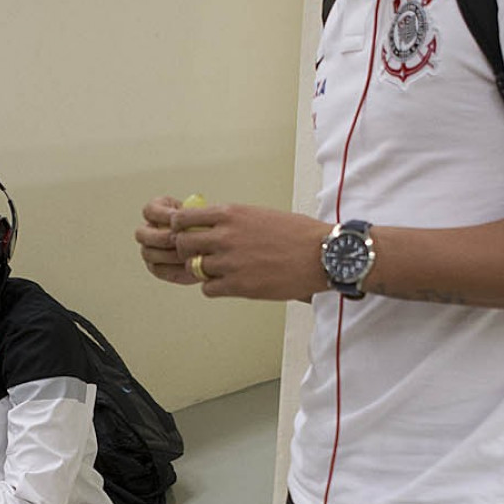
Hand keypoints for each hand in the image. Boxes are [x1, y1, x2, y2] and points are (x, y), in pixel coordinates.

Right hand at [135, 197, 200, 285]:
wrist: (213, 248)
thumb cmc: (208, 227)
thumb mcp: (202, 217)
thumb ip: (192, 215)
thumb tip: (185, 214)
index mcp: (157, 213)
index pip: (149, 211)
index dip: (160, 214)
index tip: (176, 217)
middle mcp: (149, 231)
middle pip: (141, 234)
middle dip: (160, 237)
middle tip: (178, 239)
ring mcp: (150, 250)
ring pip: (148, 253)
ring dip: (167, 254)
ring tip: (186, 254)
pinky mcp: (157, 268)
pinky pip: (158, 269)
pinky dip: (172, 268)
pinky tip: (187, 266)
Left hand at [168, 202, 326, 302]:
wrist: (322, 255)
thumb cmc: (298, 234)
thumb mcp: (260, 215)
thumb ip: (233, 221)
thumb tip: (214, 227)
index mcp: (231, 214)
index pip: (184, 219)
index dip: (181, 229)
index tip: (185, 234)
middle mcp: (225, 236)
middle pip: (182, 244)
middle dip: (186, 251)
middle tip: (198, 255)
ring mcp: (229, 262)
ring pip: (194, 268)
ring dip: (202, 271)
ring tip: (220, 271)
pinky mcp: (238, 285)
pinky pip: (208, 289)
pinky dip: (214, 288)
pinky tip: (229, 284)